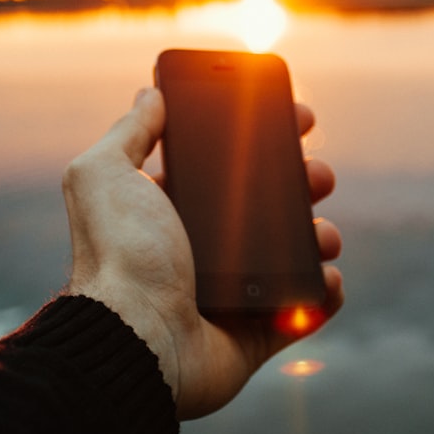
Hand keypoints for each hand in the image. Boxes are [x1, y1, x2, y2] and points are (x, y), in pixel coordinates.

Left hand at [62, 87, 342, 419]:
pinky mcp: (256, 332)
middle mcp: (203, 248)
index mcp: (171, 210)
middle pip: (268, 205)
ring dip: (321, 235)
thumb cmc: (119, 255)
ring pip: (293, 254)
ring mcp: (233, 292)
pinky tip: (328, 276)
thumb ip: (128, 132)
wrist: (136, 338)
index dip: (262, 138)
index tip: (295, 118)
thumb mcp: (105, 175)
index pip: (225, 166)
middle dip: (303, 181)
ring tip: (323, 233)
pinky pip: (304, 309)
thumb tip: (150, 94)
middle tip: (319, 173)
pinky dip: (324, 292)